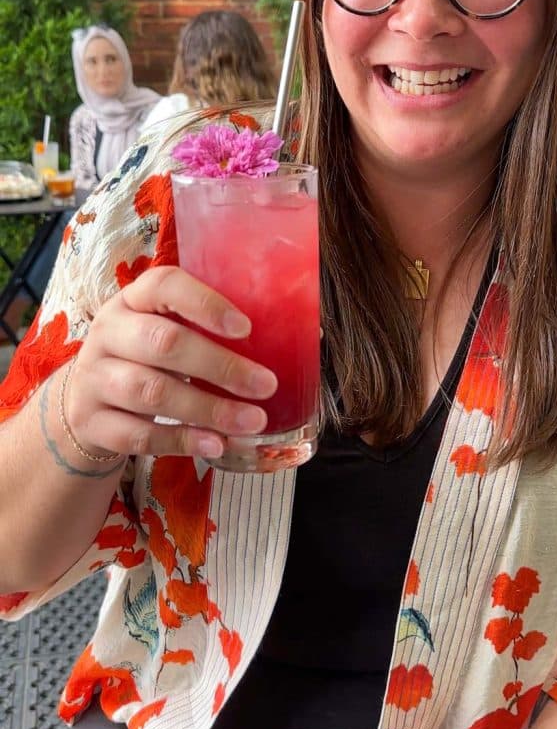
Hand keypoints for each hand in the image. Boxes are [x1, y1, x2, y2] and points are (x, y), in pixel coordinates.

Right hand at [64, 266, 275, 461]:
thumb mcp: (166, 329)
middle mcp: (109, 332)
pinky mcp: (92, 421)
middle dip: (220, 366)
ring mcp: (95, 377)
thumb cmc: (145, 357)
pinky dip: (182, 441)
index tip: (245, 328)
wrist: (85, 400)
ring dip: (208, 409)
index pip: (164, 285)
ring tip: (251, 421)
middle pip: (163, 343)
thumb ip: (210, 328)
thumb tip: (297, 337)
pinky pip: (139, 434)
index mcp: (133, 299)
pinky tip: (216, 444)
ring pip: (152, 392)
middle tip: (266, 385)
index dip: (205, 304)